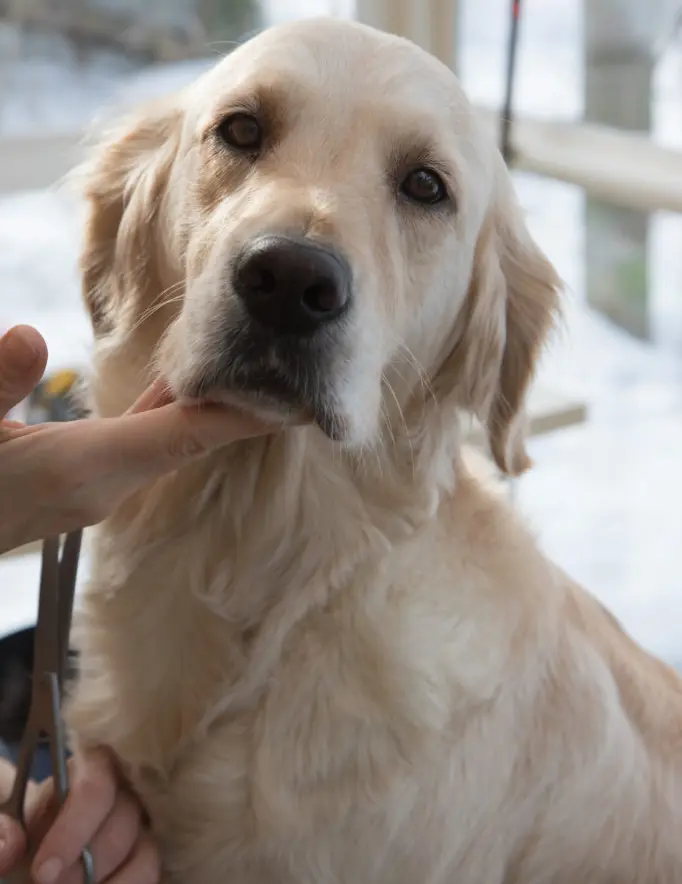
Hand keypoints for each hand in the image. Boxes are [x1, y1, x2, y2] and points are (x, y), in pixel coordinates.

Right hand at [0, 325, 275, 552]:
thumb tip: (27, 336)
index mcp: (84, 468)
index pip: (184, 437)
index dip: (243, 418)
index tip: (296, 403)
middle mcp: (104, 485)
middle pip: (192, 438)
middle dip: (243, 410)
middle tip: (294, 372)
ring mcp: (97, 491)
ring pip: (170, 442)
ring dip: (208, 411)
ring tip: (250, 370)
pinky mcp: (85, 486)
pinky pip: (144, 445)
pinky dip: (169, 416)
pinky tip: (179, 388)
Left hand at [0, 748, 159, 882]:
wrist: (37, 839)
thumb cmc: (22, 818)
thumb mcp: (5, 810)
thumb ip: (1, 824)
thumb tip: (9, 848)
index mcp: (89, 767)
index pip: (95, 788)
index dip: (73, 831)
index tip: (43, 872)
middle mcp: (124, 790)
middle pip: (124, 823)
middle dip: (86, 866)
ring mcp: (140, 824)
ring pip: (146, 853)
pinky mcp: (145, 853)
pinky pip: (151, 874)